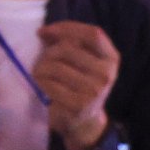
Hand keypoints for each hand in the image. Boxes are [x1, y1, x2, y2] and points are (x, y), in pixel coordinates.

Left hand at [31, 21, 120, 149]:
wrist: (85, 122)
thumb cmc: (80, 86)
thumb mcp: (84, 63)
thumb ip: (71, 44)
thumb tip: (44, 32)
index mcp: (111, 58)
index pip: (92, 34)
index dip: (66, 28)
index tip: (45, 31)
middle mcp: (106, 73)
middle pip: (66, 49)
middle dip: (47, 52)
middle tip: (41, 61)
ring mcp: (93, 90)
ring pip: (53, 66)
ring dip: (39, 68)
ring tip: (40, 75)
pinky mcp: (77, 104)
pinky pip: (48, 84)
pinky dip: (38, 82)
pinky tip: (41, 86)